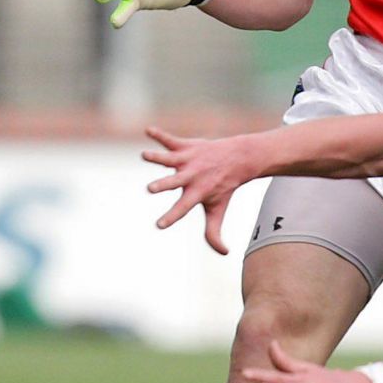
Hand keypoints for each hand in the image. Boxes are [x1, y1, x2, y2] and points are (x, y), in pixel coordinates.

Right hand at [141, 125, 250, 251]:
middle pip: (174, 182)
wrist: (238, 158)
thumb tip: (224, 253)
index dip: (171, 217)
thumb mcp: (218, 209)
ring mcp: (188, 160)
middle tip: (150, 188)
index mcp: (197, 193)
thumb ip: (214, 232)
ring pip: (169, 159)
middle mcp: (191, 176)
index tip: (159, 225)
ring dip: (157, 157)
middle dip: (163, 185)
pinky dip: (159, 135)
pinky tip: (148, 129)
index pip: (183, 208)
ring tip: (144, 155)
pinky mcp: (185, 146)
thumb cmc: (224, 187)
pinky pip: (170, 140)